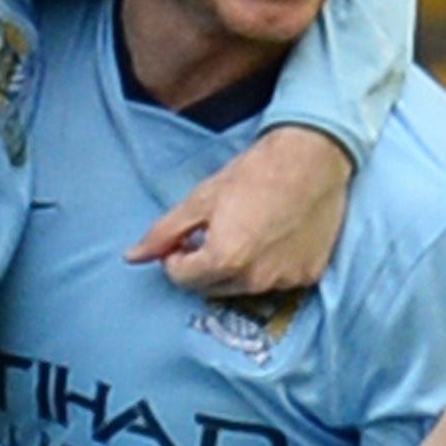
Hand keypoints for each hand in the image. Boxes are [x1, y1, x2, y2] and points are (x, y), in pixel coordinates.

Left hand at [126, 125, 350, 295]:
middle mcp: (255, 280)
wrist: (314, 158)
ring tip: (246, 232)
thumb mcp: (201, 198)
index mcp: (223, 261)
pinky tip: (274, 237)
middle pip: (212, 287)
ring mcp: (285, 281)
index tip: (185, 239)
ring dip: (236, 269)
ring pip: (245, 287)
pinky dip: (270, 266)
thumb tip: (131, 257)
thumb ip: (164, 233)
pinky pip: (278, 281)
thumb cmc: (254, 172)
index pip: (182, 279)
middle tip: (213, 234)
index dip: (176, 257)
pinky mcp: (309, 276)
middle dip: (204, 266)